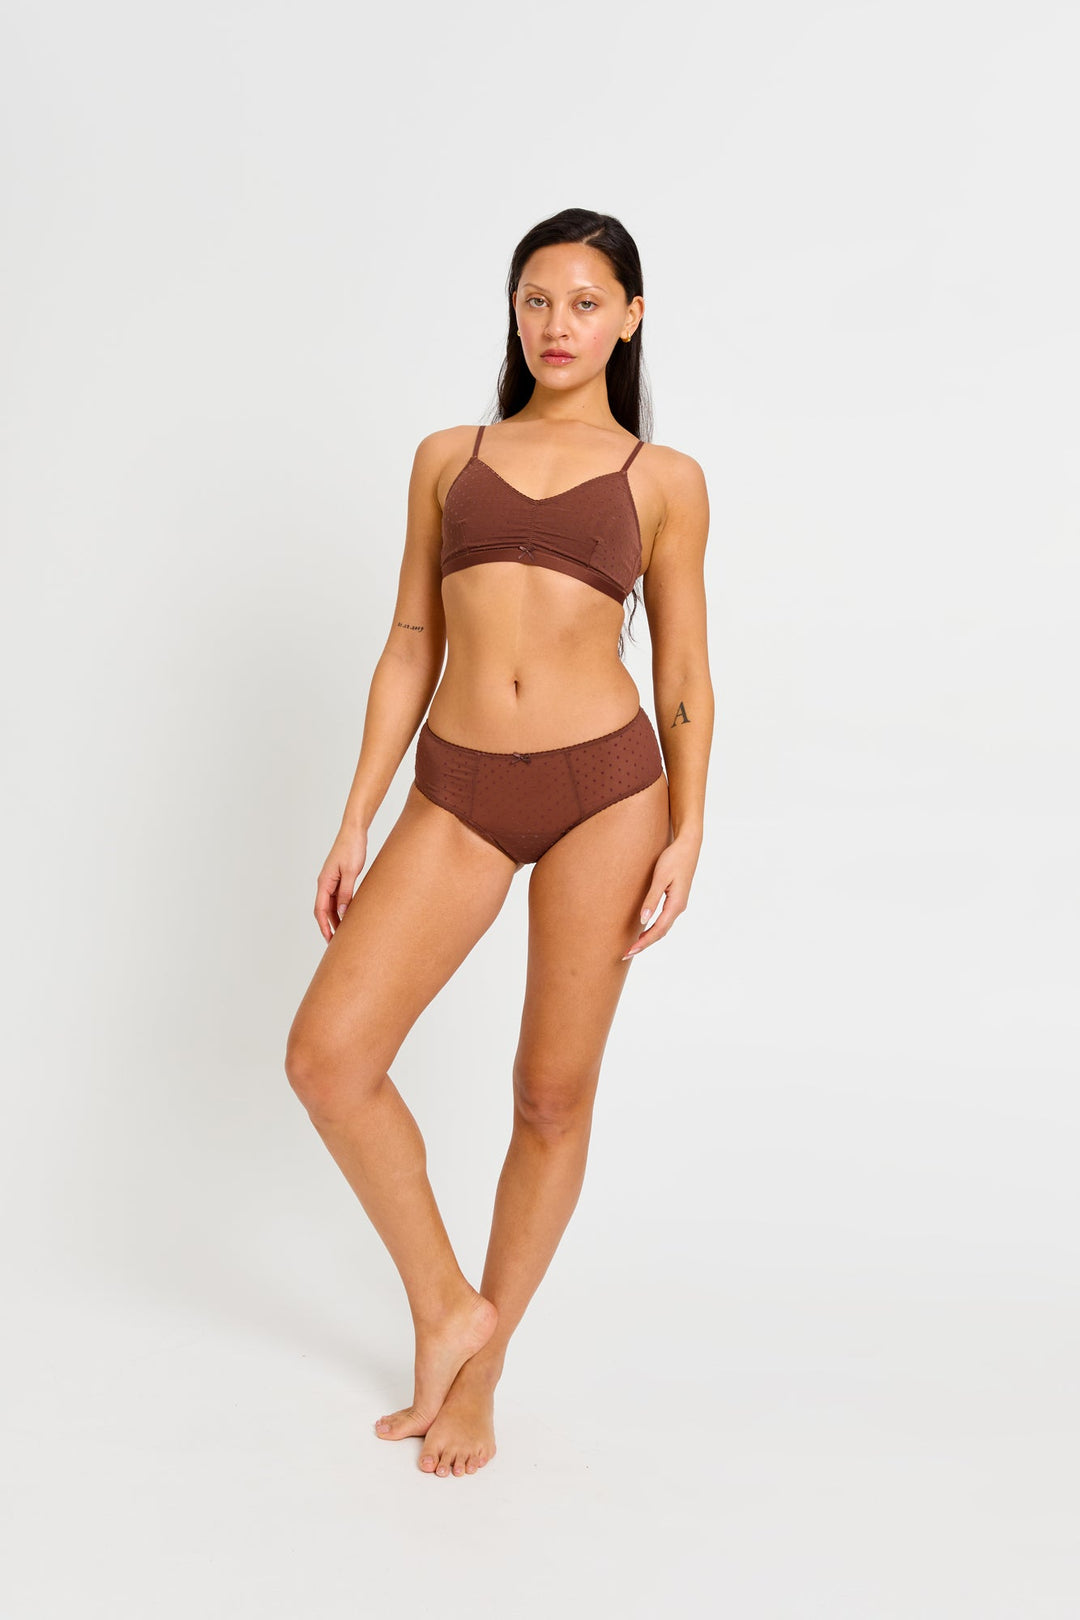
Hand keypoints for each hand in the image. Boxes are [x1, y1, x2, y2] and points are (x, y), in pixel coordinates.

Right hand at [314, 825, 368, 940]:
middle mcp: (325, 883)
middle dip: (329, 926)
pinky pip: (337, 897)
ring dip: (335, 918)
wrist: (354, 832)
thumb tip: (342, 912)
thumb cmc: (352, 848)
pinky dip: (341, 908)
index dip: (324, 926)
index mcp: (324, 882)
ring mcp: (331, 880)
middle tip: (338, 943)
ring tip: (344, 933)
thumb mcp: (351, 872)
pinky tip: (349, 915)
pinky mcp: (339, 877)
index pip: (320, 910)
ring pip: (331, 905)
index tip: (330, 940)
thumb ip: (346, 892)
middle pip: (324, 910)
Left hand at [621, 835, 700, 959]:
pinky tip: (644, 930)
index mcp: (676, 904)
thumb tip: (643, 920)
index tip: (629, 951)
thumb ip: (652, 899)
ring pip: (663, 927)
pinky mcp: (675, 899)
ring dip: (648, 938)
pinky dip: (654, 929)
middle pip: (660, 933)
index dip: (643, 942)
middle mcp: (678, 908)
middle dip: (644, 944)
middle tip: (626, 953)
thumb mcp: (660, 878)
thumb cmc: (673, 859)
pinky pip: (664, 920)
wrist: (688, 846)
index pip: (658, 930)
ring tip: (633, 946)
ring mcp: (678, 904)